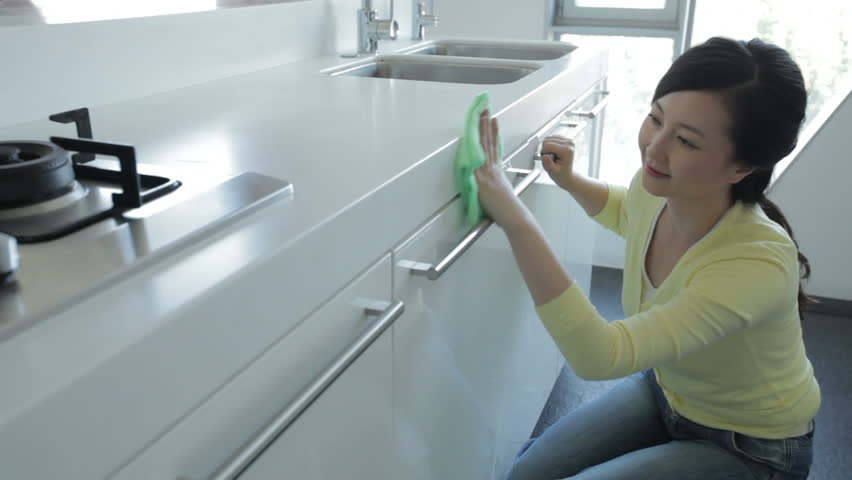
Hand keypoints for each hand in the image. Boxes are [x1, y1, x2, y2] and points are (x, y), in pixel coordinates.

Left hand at [474, 109, 529, 231]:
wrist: (514, 217)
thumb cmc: (507, 211)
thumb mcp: (499, 195)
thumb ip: (492, 187)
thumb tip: (488, 186)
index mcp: (496, 172)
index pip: (493, 148)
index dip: (493, 133)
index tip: (492, 121)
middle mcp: (493, 169)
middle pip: (488, 143)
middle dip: (486, 126)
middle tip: (486, 111)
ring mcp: (487, 173)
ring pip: (483, 147)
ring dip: (482, 130)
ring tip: (482, 116)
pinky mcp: (482, 180)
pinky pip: (477, 159)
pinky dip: (475, 147)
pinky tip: (471, 136)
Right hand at [540, 135, 576, 190]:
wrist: (567, 174)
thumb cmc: (561, 174)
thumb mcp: (553, 172)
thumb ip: (548, 165)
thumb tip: (544, 156)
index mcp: (567, 150)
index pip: (547, 145)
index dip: (544, 153)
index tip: (548, 160)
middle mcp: (569, 143)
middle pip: (547, 140)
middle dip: (545, 150)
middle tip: (551, 159)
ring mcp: (568, 140)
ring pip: (548, 138)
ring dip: (547, 147)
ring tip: (552, 156)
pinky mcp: (565, 139)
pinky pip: (551, 138)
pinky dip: (550, 145)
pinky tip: (554, 152)